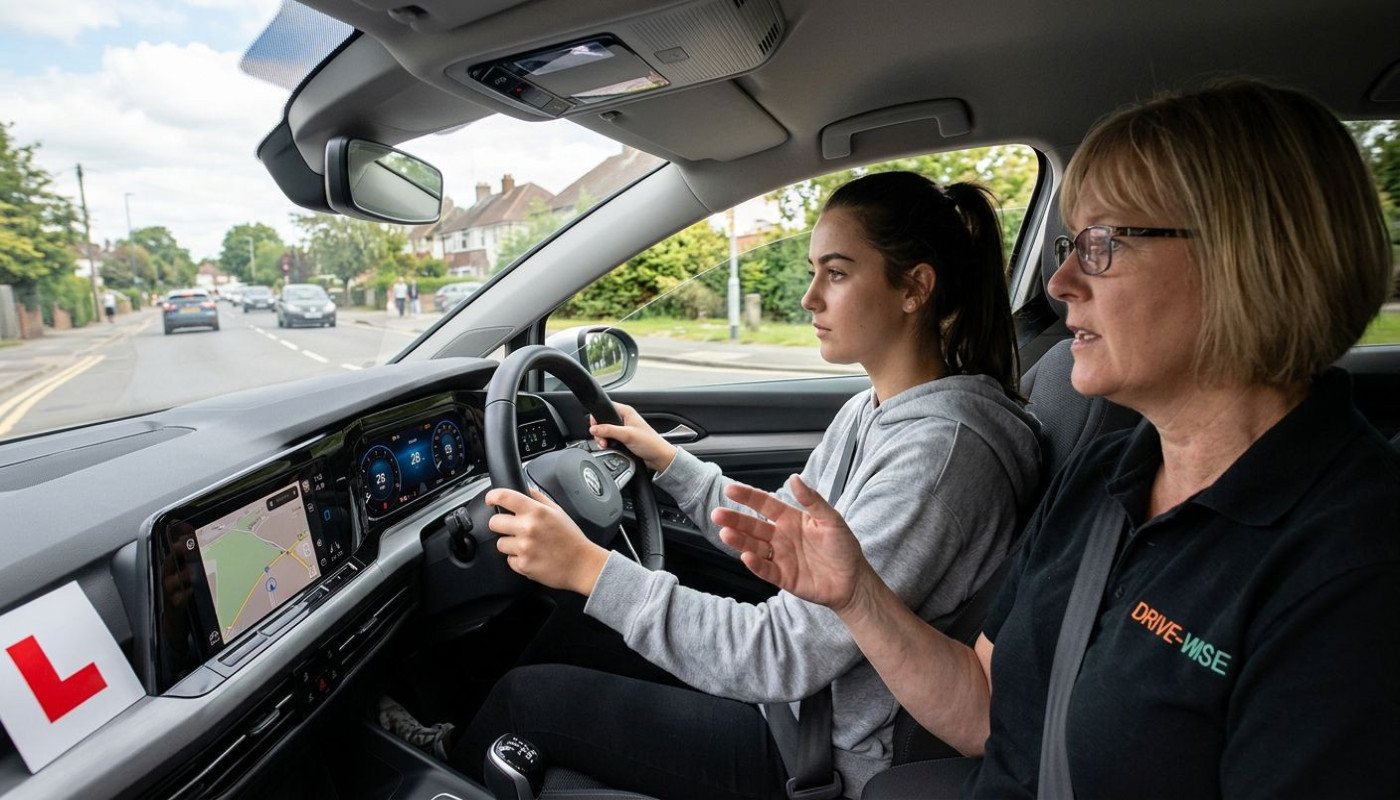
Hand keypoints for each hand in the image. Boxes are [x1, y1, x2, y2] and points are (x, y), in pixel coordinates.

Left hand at [486, 487, 609, 595]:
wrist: (582, 565)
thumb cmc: (571, 539)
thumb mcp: (558, 511)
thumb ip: (538, 497)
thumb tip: (524, 489)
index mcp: (536, 512)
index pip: (504, 497)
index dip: (492, 497)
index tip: (491, 500)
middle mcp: (528, 528)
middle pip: (494, 523)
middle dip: (501, 525)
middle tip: (513, 528)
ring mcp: (524, 548)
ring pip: (500, 543)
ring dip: (510, 544)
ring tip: (528, 545)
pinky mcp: (523, 565)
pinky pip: (509, 560)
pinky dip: (518, 559)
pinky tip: (532, 556)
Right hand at [588, 401, 676, 471]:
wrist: (658, 457)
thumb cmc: (650, 443)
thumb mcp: (627, 435)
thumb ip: (609, 431)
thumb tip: (594, 429)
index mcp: (626, 412)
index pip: (606, 407)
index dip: (598, 416)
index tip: (594, 427)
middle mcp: (624, 418)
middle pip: (603, 421)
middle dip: (599, 431)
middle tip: (602, 440)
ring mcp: (623, 429)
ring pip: (605, 431)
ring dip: (602, 438)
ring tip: (605, 445)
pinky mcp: (623, 438)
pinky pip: (610, 438)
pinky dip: (607, 443)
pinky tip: (608, 447)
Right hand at [713, 475, 876, 614]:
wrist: (853, 581)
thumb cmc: (844, 548)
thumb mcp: (832, 520)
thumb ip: (813, 501)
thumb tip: (794, 479)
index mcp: (790, 519)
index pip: (764, 504)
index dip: (748, 497)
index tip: (730, 490)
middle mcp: (780, 536)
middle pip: (753, 525)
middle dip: (735, 519)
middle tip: (718, 514)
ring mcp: (779, 557)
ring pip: (754, 546)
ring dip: (739, 540)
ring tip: (726, 533)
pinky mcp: (782, 577)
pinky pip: (765, 570)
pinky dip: (755, 564)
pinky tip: (746, 557)